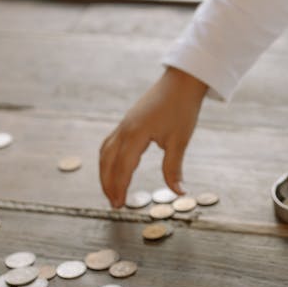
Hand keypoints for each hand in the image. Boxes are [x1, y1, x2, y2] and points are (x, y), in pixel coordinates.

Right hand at [100, 67, 207, 207]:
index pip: (123, 168)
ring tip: (111, 190)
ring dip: (105, 173)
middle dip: (108, 184)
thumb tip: (178, 192)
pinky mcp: (127, 121)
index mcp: (136, 135)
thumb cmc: (182, 108)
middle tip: (114, 204)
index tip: (120, 205)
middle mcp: (124, 129)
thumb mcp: (180, 140)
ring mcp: (124, 124)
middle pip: (108, 162)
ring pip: (106, 152)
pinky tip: (113, 168)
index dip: (120, 188)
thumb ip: (173, 168)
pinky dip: (108, 159)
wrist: (182, 82)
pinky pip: (110, 143)